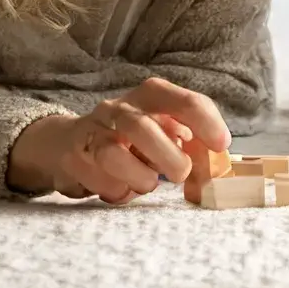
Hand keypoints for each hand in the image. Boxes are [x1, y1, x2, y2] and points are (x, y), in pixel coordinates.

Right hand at [9, 77, 230, 203]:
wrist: (68, 143)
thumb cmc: (130, 138)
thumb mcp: (161, 128)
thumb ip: (188, 140)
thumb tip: (215, 159)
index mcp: (148, 97)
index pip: (181, 100)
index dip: (205, 122)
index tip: (220, 144)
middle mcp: (118, 109)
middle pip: (140, 126)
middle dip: (166, 156)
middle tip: (182, 174)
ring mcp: (92, 133)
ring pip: (111, 154)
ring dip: (138, 177)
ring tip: (149, 185)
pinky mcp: (74, 158)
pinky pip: (98, 180)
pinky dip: (118, 191)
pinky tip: (123, 188)